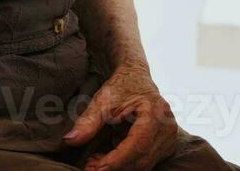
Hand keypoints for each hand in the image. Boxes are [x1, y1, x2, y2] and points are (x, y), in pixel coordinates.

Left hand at [62, 62, 178, 170]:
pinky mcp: (165, 145)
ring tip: (94, 161)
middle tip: (89, 167)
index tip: (96, 168)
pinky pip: (144, 162)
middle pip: (141, 159)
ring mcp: (168, 137)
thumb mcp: (102, 101)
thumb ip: (88, 121)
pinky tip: (106, 159)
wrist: (135, 77)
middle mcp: (166, 127)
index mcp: (155, 112)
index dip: (117, 160)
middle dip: (114, 167)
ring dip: (118, 167)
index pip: (138, 144)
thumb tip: (70, 140)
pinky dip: (124, 164)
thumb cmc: (121, 86)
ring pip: (143, 165)